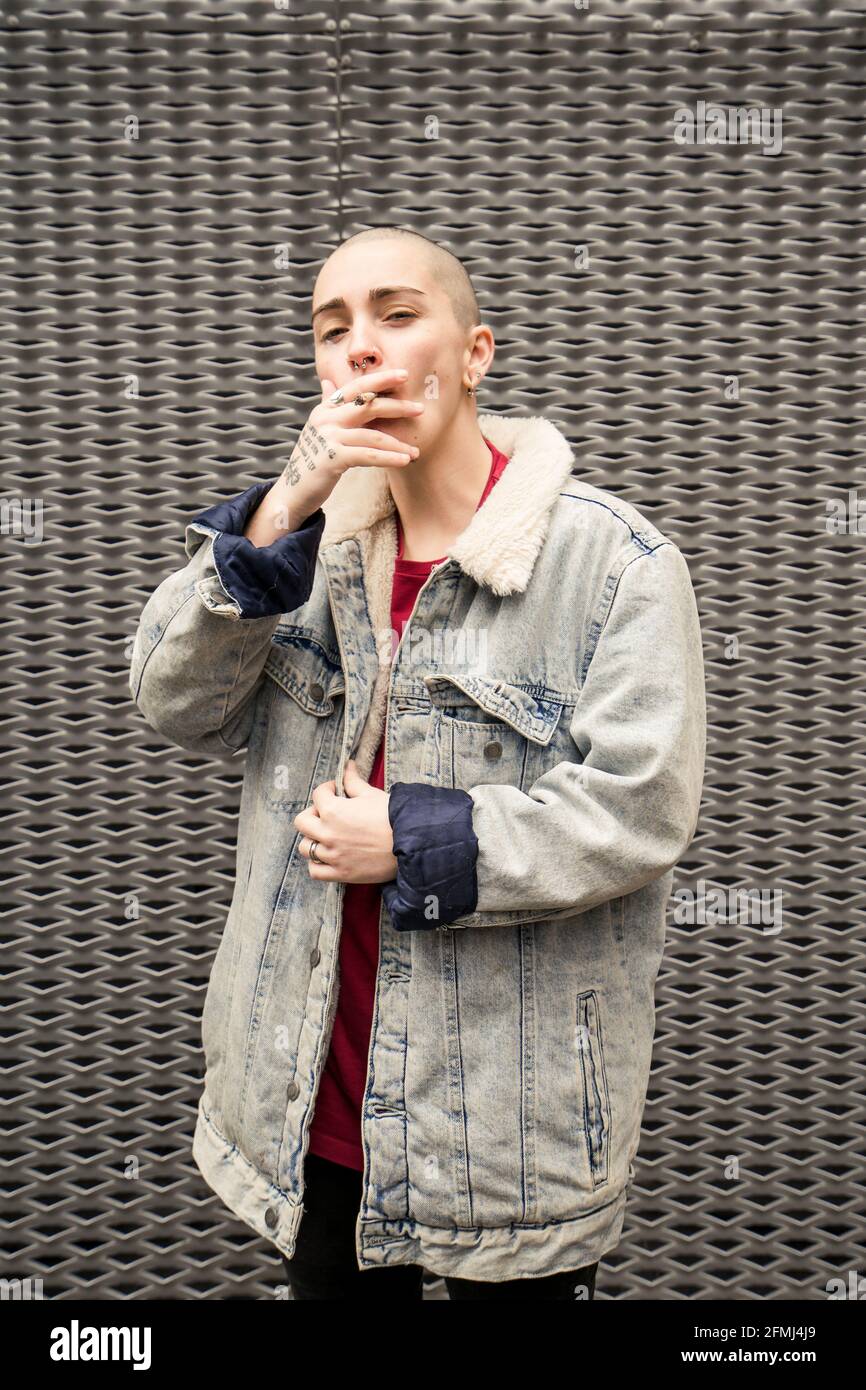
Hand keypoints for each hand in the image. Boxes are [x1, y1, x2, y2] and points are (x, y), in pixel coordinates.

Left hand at [293, 759, 398, 883]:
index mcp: (334, 811)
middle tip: (327, 814)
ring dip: (313, 839)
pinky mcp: (341, 873)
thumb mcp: (372, 795)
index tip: (337, 791)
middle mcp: (328, 833)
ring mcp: (333, 855)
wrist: (411, 844)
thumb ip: (354, 781)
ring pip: (305, 847)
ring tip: (327, 836)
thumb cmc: (393, 817)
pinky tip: (328, 856)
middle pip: (302, 821)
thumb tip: (348, 765)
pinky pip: (315, 871)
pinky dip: (317, 864)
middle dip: (313, 814)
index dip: (328, 789)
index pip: (318, 794)